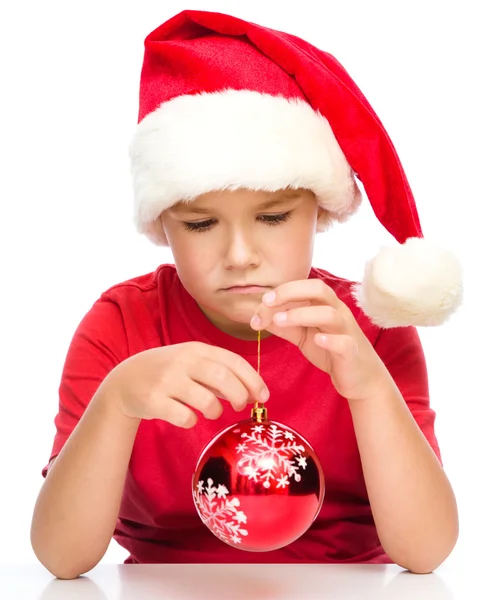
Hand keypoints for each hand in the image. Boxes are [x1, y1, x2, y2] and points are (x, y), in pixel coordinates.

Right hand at [102, 342, 269, 427]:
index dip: (253, 380)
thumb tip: (253, 392)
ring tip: (211, 412)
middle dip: (239, 395)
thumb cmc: (168, 373)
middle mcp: (183, 361)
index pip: (233, 361)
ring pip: (206, 400)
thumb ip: (220, 374)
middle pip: (223, 378)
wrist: (124, 381)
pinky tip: (187, 417)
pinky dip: (191, 421)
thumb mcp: (192, 364)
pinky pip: (184, 417)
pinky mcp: (154, 400)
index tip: (264, 396)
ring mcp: (167, 380)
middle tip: (241, 406)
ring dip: (215, 410)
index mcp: (196, 349)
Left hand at [250, 279, 390, 401]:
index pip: (304, 287)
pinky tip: (316, 340)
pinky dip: (330, 339)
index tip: (262, 301)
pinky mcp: (351, 352)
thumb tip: (258, 317)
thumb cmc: (331, 352)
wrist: (360, 379)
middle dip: (290, 292)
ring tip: (279, 321)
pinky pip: (343, 342)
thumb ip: (284, 326)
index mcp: (325, 306)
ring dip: (302, 314)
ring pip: (329, 314)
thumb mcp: (303, 336)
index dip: (283, 290)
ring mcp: (346, 331)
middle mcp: (338, 313)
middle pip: (319, 290)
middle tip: (267, 302)